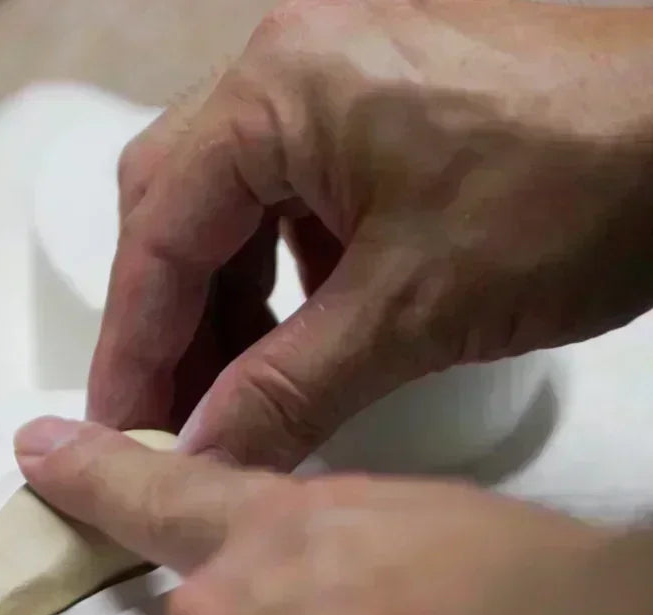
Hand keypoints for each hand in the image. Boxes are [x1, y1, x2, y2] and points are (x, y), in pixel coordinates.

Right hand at [88, 0, 652, 468]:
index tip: (119, 430)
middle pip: (173, 210)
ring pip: (227, 205)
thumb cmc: (588, 182)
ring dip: (218, 303)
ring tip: (230, 391)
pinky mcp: (377, 106)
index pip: (158, 236)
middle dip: (165, 324)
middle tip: (168, 417)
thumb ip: (286, 390)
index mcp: (277, 90)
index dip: (131, 348)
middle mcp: (289, 64)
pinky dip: (273, 274)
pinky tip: (292, 332)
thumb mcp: (411, 311)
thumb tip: (202, 456)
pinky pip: (286, 195)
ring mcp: (334, 77)